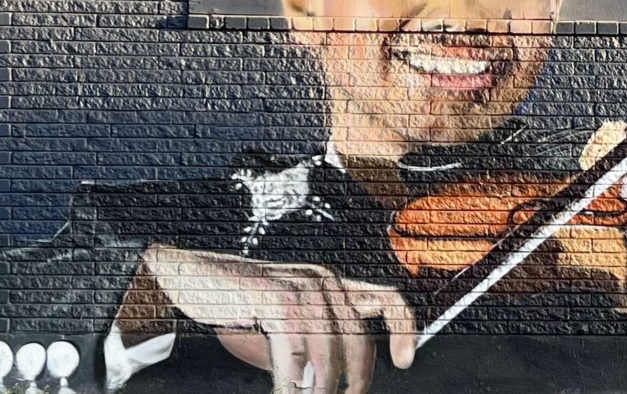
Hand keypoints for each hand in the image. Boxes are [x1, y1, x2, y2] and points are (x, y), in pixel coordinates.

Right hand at [135, 245, 415, 393]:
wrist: (188, 276)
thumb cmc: (235, 303)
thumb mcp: (284, 329)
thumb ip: (312, 350)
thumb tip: (324, 384)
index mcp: (331, 285)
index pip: (386, 298)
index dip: (403, 329)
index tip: (405, 361)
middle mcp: (323, 280)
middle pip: (358, 336)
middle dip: (356, 377)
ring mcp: (301, 285)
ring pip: (329, 346)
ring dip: (321, 383)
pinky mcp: (275, 295)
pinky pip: (294, 346)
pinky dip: (291, 377)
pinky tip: (285, 390)